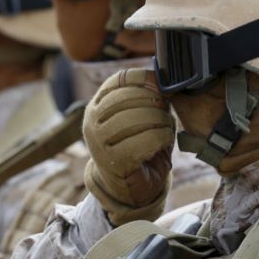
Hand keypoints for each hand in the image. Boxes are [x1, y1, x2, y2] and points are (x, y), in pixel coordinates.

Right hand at [83, 68, 175, 224]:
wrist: (131, 184)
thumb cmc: (139, 144)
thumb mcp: (142, 114)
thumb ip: (148, 94)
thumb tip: (162, 74)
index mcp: (97, 104)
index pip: (120, 79)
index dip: (145, 79)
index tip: (162, 89)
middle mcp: (92, 121)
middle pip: (127, 97)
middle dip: (154, 101)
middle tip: (167, 110)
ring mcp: (98, 142)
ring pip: (133, 119)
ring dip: (158, 119)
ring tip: (167, 125)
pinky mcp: (111, 161)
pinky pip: (141, 142)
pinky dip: (160, 137)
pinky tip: (165, 139)